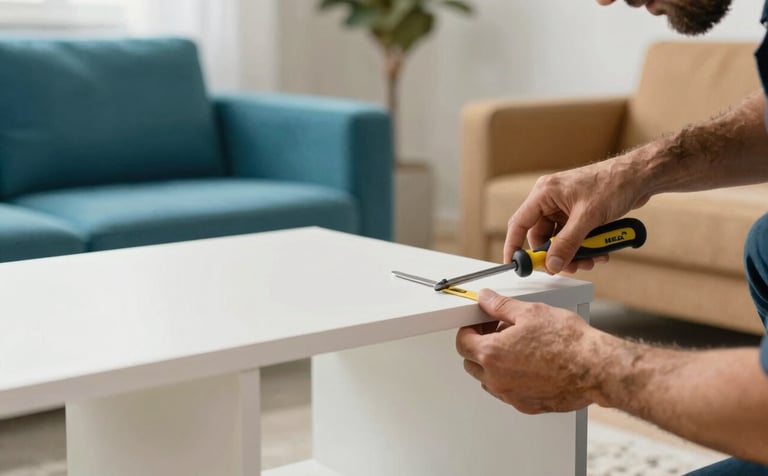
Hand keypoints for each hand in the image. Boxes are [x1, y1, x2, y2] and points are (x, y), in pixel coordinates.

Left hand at [455, 289, 604, 413]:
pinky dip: (510, 380)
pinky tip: (528, 365)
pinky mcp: (527, 406)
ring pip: (488, 380)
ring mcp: (511, 395)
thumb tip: (485, 299)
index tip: (479, 323)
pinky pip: (508, 393)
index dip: (469, 329)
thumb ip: (500, 306)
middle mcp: (497, 379)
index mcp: (492, 353)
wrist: (595, 368)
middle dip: (478, 346)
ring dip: (493, 365)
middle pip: (471, 363)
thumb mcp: (531, 312)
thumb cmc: (568, 342)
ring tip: (515, 348)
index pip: (462, 342)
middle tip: (496, 332)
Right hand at [503, 156, 651, 272]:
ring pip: (559, 239)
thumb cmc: (613, 184)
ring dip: (573, 254)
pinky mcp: (578, 213)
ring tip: (590, 260)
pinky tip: (599, 252)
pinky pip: (573, 236)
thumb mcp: (587, 218)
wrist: (640, 176)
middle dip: (554, 255)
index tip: (514, 265)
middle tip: (567, 267)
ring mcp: (565, 207)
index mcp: (545, 193)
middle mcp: (551, 200)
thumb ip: (567, 243)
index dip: (514, 246)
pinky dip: (584, 247)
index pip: (519, 223)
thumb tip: (552, 264)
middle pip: (541, 236)